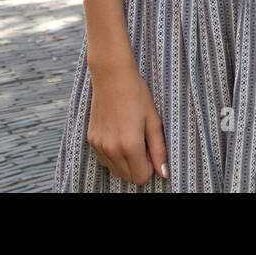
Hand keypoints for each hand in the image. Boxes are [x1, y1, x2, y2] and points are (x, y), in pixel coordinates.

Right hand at [86, 68, 167, 185]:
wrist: (112, 77)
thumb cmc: (137, 95)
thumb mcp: (153, 121)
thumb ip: (159, 150)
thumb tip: (164, 173)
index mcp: (130, 145)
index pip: (141, 177)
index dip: (149, 166)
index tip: (150, 150)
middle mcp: (111, 149)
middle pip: (128, 177)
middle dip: (138, 165)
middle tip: (142, 141)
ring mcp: (99, 145)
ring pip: (115, 171)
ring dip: (125, 162)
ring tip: (130, 136)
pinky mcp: (91, 140)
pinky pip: (104, 160)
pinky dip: (113, 155)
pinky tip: (118, 135)